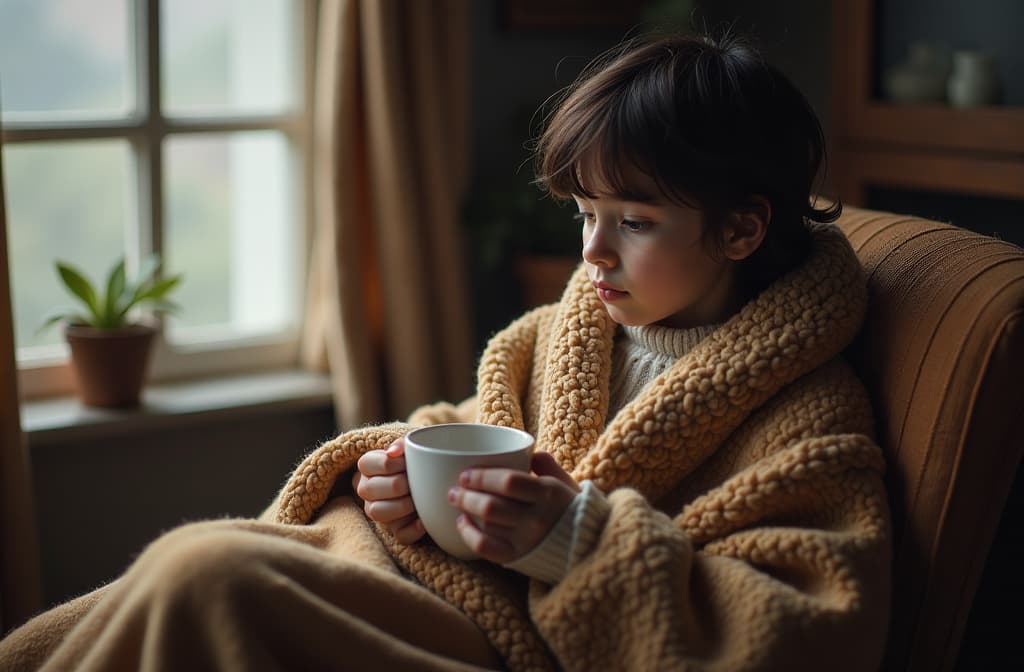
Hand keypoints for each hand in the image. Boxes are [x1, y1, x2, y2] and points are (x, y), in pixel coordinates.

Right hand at [351, 438, 425, 544]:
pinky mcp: (394, 530)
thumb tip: (393, 452)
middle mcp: (366, 489)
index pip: (367, 463)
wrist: (433, 476)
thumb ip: (403, 444)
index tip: (408, 462)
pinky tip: (424, 520)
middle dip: (399, 484)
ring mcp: (377, 510)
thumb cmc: (418, 459)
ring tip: (419, 499)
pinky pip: (399, 534)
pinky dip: (414, 529)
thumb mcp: (412, 446)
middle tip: (415, 481)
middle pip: (373, 488)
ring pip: (378, 513)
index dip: (392, 464)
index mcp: (367, 466)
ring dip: (402, 506)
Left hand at [448, 452, 579, 563]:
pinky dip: (469, 534)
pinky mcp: (518, 557)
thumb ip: (546, 464)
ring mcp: (526, 540)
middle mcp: (536, 518)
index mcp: (548, 493)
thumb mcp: (564, 482)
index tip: (466, 473)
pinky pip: (486, 547)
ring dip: (466, 510)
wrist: (588, 544)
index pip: (508, 482)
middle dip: (466, 495)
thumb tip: (528, 451)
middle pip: (491, 505)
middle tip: (455, 488)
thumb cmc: (570, 507)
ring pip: (486, 524)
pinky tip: (462, 523)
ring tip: (456, 501)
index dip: (482, 477)